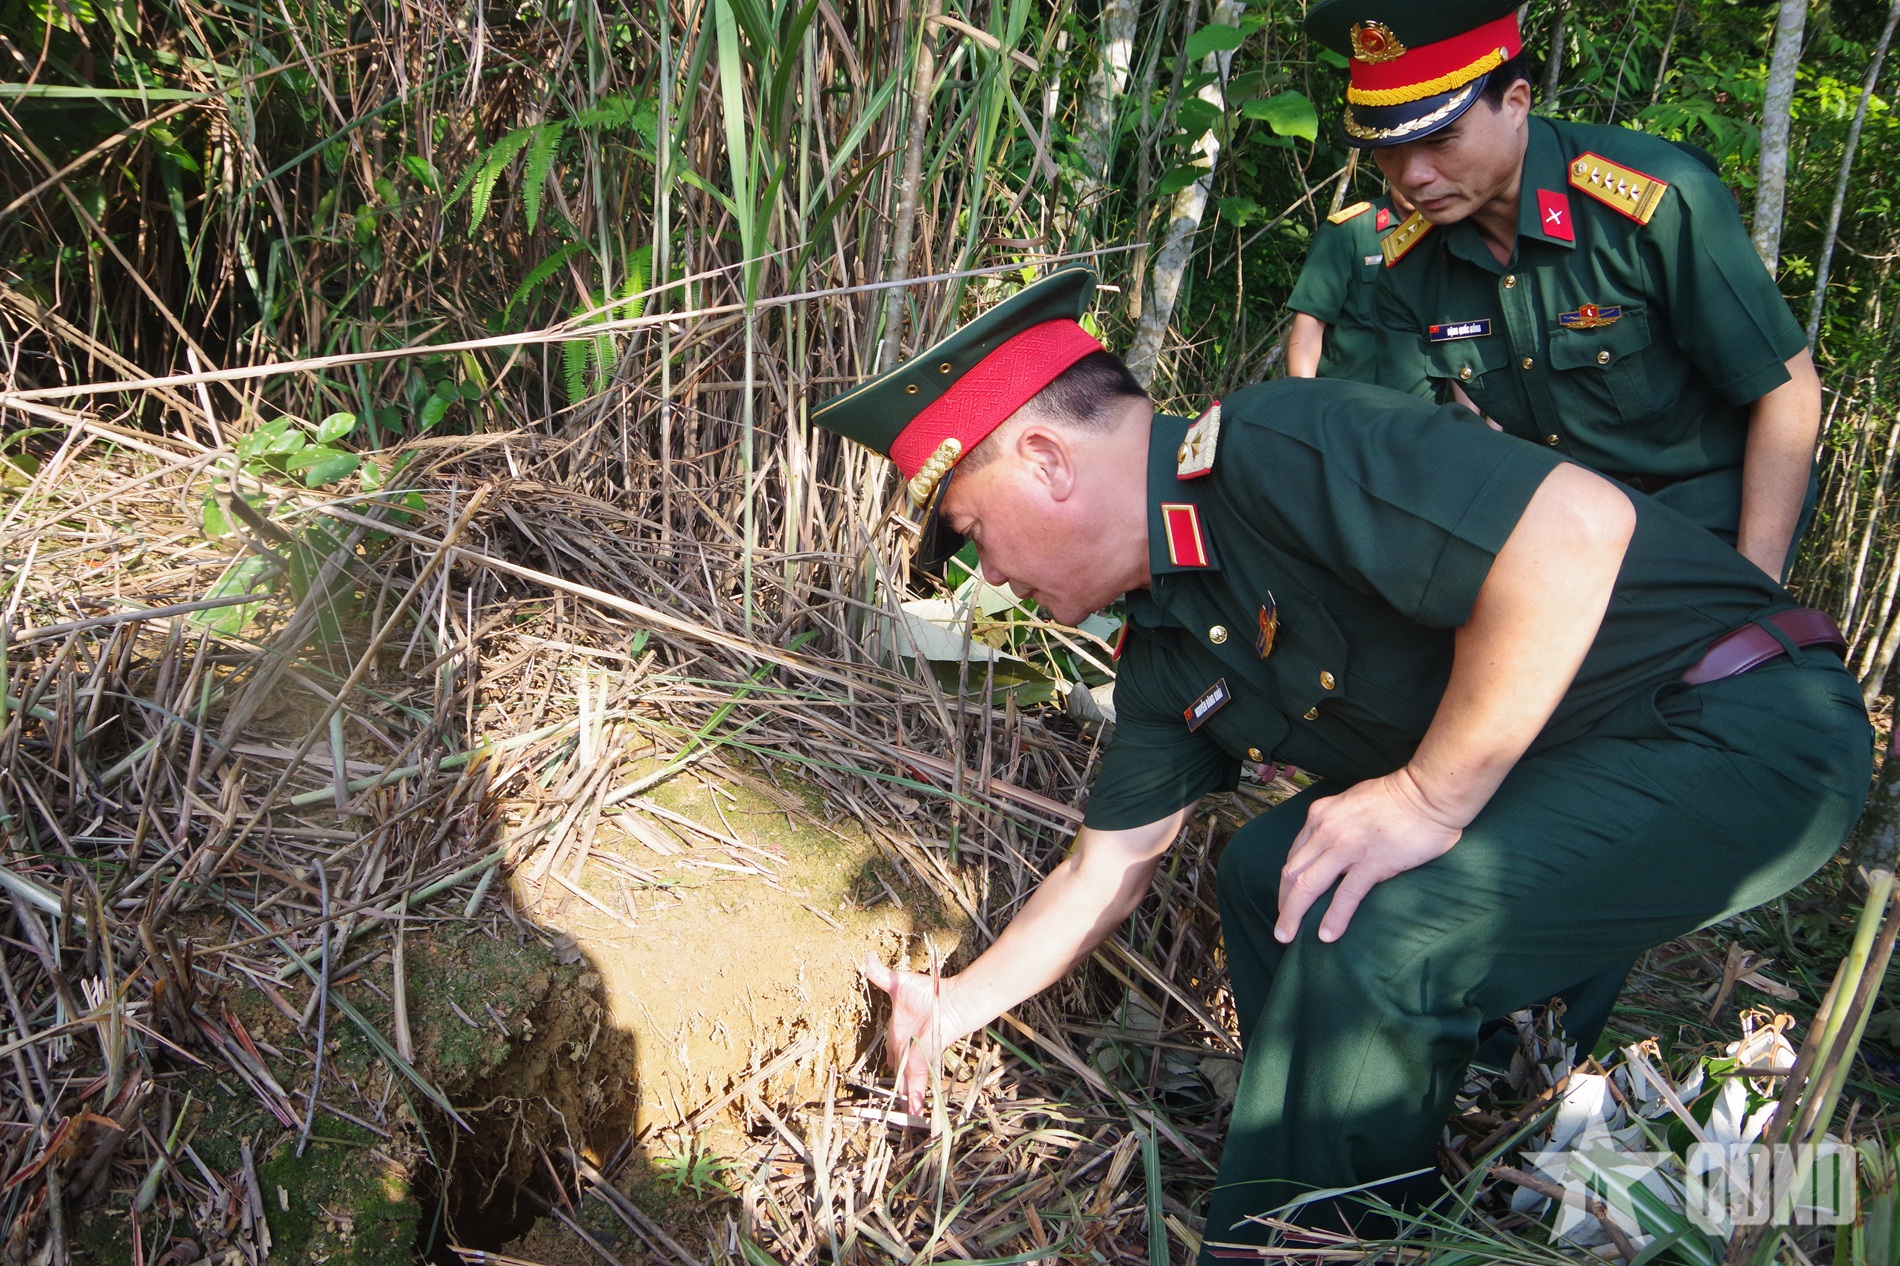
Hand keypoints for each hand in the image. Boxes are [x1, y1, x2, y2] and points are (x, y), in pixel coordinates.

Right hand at [862, 957, 966, 1113]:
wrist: (950, 1002)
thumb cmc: (927, 993)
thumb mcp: (897, 983)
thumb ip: (879, 973)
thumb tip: (867, 955)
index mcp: (898, 1034)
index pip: (893, 1053)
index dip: (893, 1062)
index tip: (891, 1068)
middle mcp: (906, 1049)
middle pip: (900, 1072)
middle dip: (899, 1087)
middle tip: (896, 1101)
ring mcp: (914, 1059)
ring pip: (907, 1083)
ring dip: (906, 1098)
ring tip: (906, 1116)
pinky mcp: (920, 1066)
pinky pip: (914, 1088)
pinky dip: (913, 1100)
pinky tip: (914, 1113)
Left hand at [1275, 768, 1465, 944]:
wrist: (1428, 793)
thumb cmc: (1397, 797)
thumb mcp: (1350, 803)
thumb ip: (1335, 824)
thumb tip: (1329, 848)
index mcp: (1320, 816)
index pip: (1294, 855)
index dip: (1287, 882)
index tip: (1287, 900)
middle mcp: (1325, 830)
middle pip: (1293, 873)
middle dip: (1284, 903)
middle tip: (1282, 928)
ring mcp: (1347, 847)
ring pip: (1309, 886)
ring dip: (1294, 914)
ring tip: (1288, 937)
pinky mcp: (1372, 862)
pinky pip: (1345, 895)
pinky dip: (1334, 918)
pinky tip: (1327, 935)